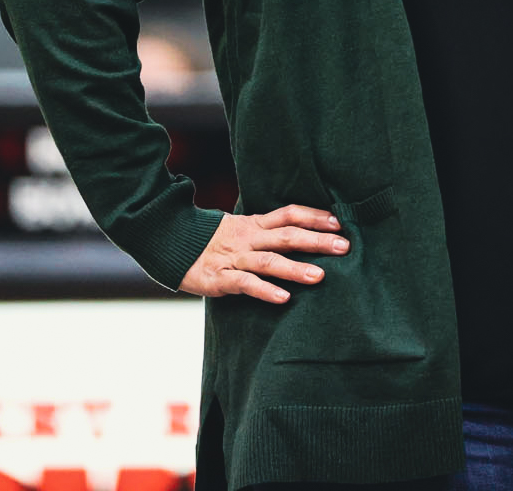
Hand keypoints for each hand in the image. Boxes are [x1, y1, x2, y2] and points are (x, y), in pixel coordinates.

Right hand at [178, 204, 349, 303]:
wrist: (169, 244)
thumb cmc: (211, 241)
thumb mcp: (240, 229)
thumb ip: (266, 232)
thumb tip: (300, 234)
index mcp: (254, 224)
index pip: (289, 214)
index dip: (314, 216)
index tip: (339, 222)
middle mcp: (248, 238)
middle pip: (286, 235)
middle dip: (317, 240)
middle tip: (344, 247)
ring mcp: (234, 258)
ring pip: (269, 261)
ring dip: (295, 268)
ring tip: (320, 276)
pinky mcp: (220, 278)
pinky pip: (245, 284)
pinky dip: (265, 291)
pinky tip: (283, 299)